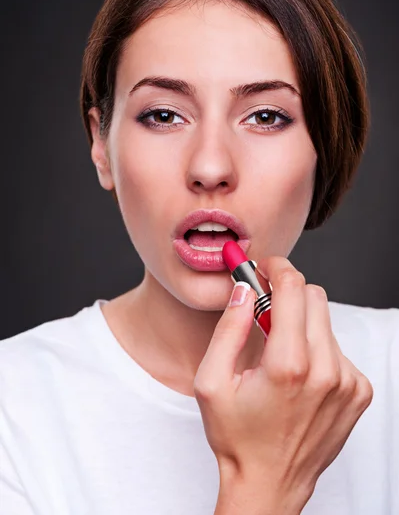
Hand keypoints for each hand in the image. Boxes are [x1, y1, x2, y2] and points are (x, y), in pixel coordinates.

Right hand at [194, 256, 373, 509]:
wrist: (269, 484)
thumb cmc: (236, 437)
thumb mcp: (211, 382)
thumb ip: (228, 328)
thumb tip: (244, 288)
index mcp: (287, 364)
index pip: (293, 287)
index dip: (276, 268)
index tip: (265, 267)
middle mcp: (326, 370)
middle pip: (314, 296)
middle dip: (287, 293)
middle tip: (264, 308)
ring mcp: (347, 382)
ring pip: (326, 322)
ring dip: (301, 324)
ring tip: (279, 352)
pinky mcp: (359, 392)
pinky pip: (338, 348)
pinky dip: (317, 349)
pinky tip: (298, 374)